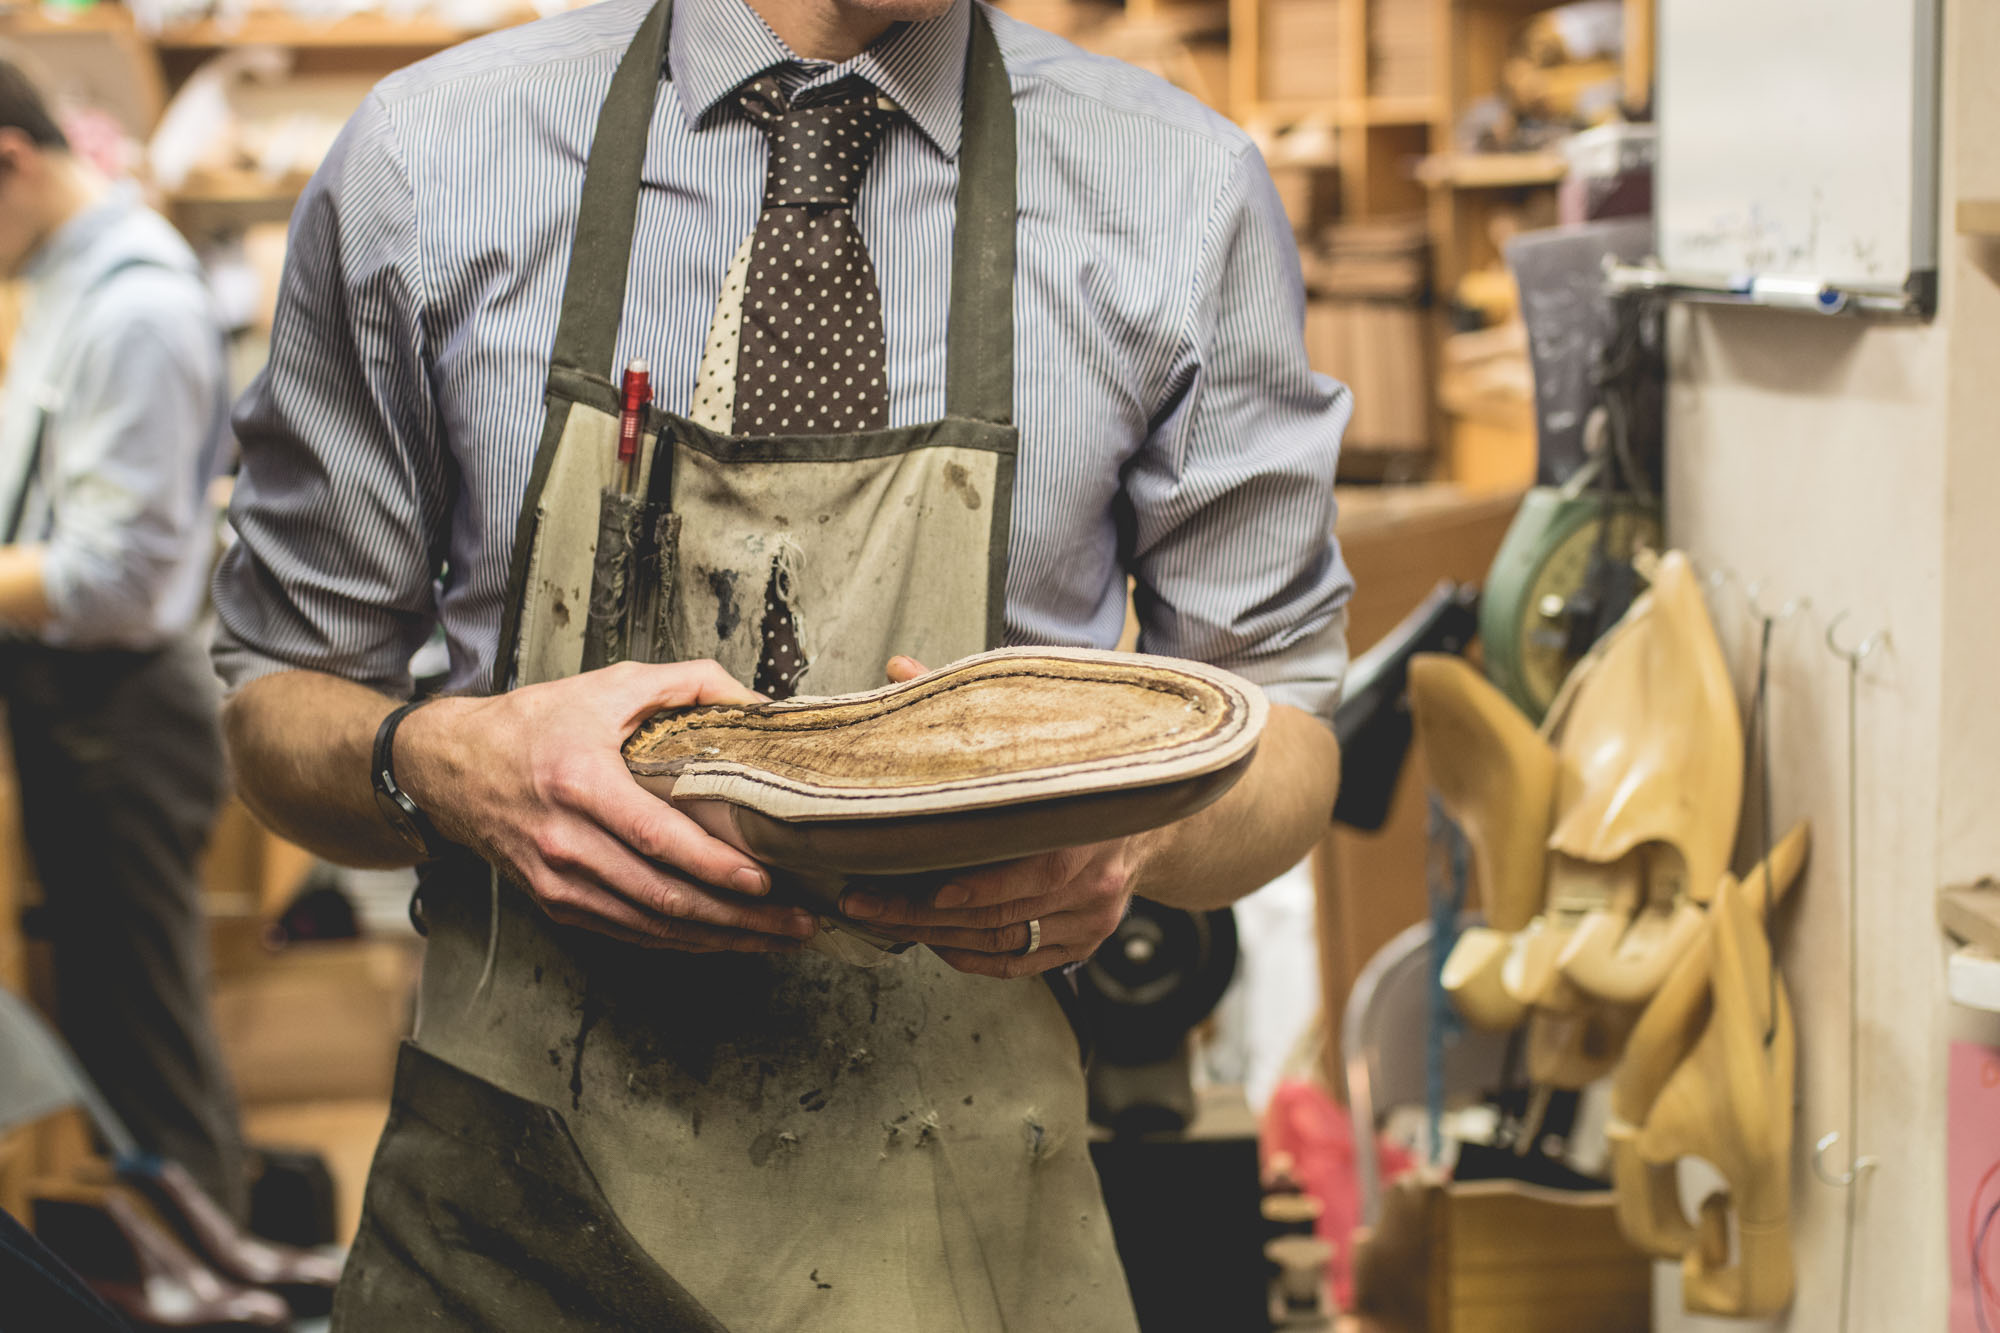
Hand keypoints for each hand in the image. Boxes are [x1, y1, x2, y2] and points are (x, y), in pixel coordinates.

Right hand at [397, 660, 817, 952]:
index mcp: (580, 783)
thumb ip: (687, 683)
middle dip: (738, 917)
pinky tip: (725, 939)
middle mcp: (566, 841)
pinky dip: (682, 941)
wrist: (453, 769)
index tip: (763, 881)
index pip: (655, 837)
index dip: (712, 866)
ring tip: (776, 936)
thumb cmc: (534, 725)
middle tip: (795, 922)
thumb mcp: (608, 686)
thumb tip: (756, 701)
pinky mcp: (558, 903)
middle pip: (661, 895)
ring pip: (651, 925)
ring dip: (720, 939)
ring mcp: (559, 881)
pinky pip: (630, 932)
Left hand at [840, 655, 1152, 977]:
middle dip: (921, 915)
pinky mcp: (1085, 940)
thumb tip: (902, 671)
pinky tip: (935, 940)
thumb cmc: (1087, 766)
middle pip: (1000, 917)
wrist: (1156, 805)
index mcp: (1088, 830)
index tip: (922, 888)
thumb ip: (969, 705)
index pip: (1031, 873)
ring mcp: (1091, 917)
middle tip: (864, 904)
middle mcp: (1095, 882)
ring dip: (936, 938)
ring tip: (882, 920)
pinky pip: (1019, 963)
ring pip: (1003, 944)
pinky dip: (972, 957)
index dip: (975, 888)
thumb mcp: (1039, 728)